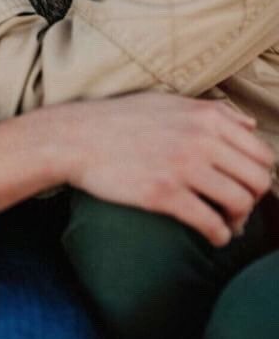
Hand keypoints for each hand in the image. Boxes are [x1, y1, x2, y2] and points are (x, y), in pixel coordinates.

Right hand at [51, 93, 273, 246]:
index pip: (262, 152)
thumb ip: (212, 111)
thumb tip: (249, 124)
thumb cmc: (121, 119)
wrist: (77, 137)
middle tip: (235, 207)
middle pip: (258, 180)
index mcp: (205, 116)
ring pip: (241, 203)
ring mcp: (183, 166)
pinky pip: (212, 223)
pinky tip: (211, 235)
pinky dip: (219, 235)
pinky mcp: (165, 194)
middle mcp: (201, 138)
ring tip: (225, 223)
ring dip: (238, 220)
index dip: (258, 173)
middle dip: (253, 199)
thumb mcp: (169, 102)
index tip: (242, 184)